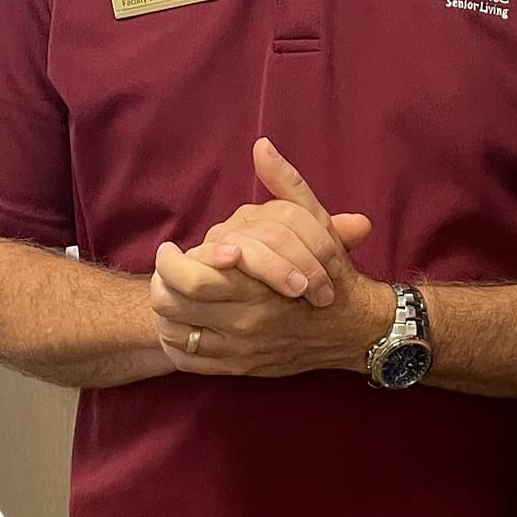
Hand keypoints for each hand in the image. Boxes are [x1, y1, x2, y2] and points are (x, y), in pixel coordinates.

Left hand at [148, 139, 387, 378]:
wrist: (356, 327)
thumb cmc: (333, 272)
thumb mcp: (316, 222)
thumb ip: (286, 184)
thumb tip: (262, 147)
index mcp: (259, 286)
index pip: (191, 279)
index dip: (169, 262)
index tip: (171, 248)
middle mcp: (247, 322)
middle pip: (174, 306)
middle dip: (159, 283)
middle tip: (166, 268)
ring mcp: (241, 350)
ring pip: (176, 333)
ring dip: (166, 312)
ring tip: (171, 292)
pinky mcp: (240, 368)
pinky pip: (188, 360)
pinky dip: (176, 342)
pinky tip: (184, 322)